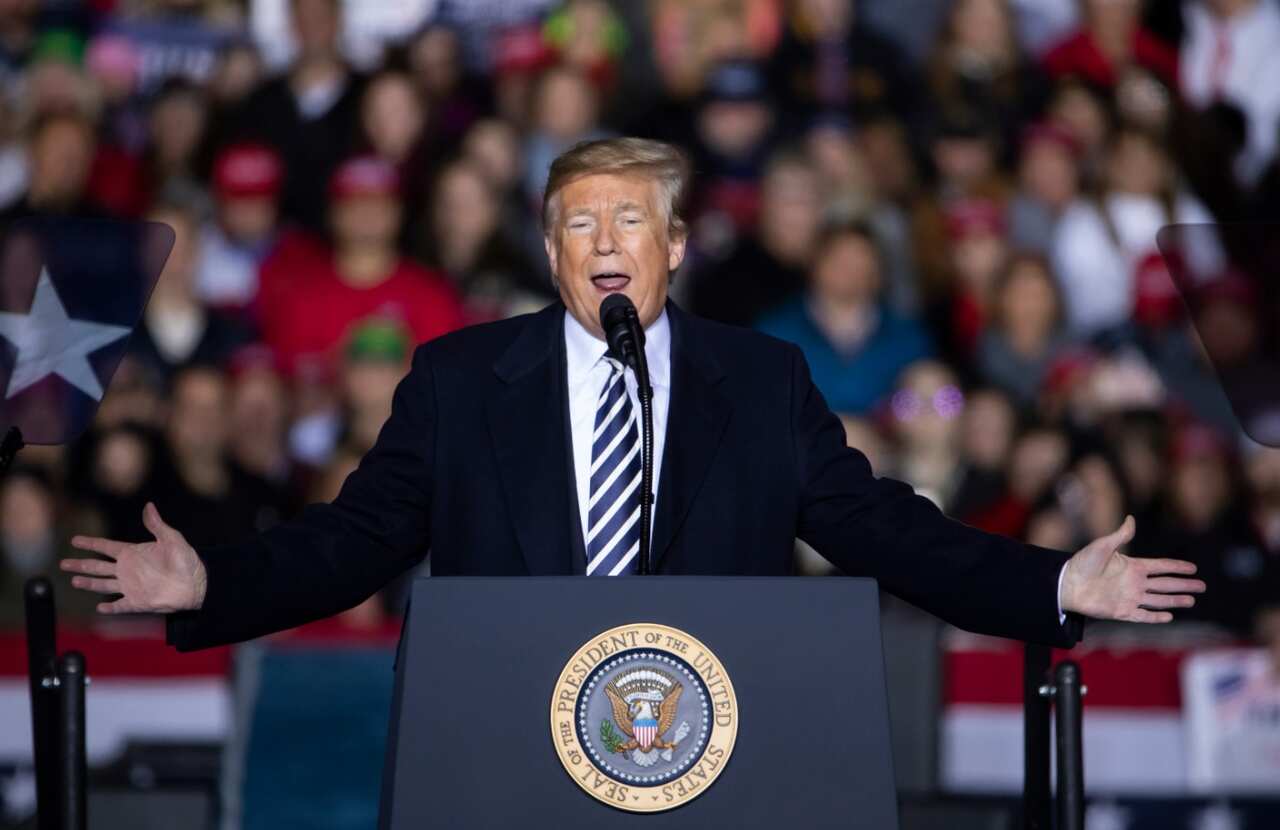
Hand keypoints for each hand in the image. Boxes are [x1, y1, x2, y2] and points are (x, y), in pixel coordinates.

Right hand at [61, 502, 206, 614]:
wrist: (196, 584)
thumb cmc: (186, 560)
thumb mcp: (172, 539)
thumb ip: (156, 525)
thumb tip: (149, 505)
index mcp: (133, 553)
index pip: (106, 547)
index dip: (90, 543)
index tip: (75, 540)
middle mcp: (128, 570)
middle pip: (98, 566)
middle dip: (80, 564)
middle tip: (63, 563)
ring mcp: (131, 586)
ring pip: (103, 585)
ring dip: (88, 583)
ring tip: (73, 580)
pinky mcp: (137, 602)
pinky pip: (120, 605)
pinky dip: (109, 608)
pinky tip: (99, 608)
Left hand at [1060, 515, 1204, 622]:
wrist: (1067, 584)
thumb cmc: (1082, 563)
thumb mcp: (1103, 545)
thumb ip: (1120, 535)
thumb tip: (1131, 518)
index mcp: (1132, 566)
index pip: (1160, 567)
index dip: (1177, 567)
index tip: (1193, 568)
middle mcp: (1134, 583)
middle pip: (1165, 584)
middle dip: (1183, 585)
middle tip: (1202, 586)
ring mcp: (1130, 598)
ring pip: (1158, 600)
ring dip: (1175, 600)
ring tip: (1192, 600)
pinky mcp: (1122, 611)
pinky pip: (1143, 616)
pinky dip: (1156, 617)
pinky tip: (1170, 616)